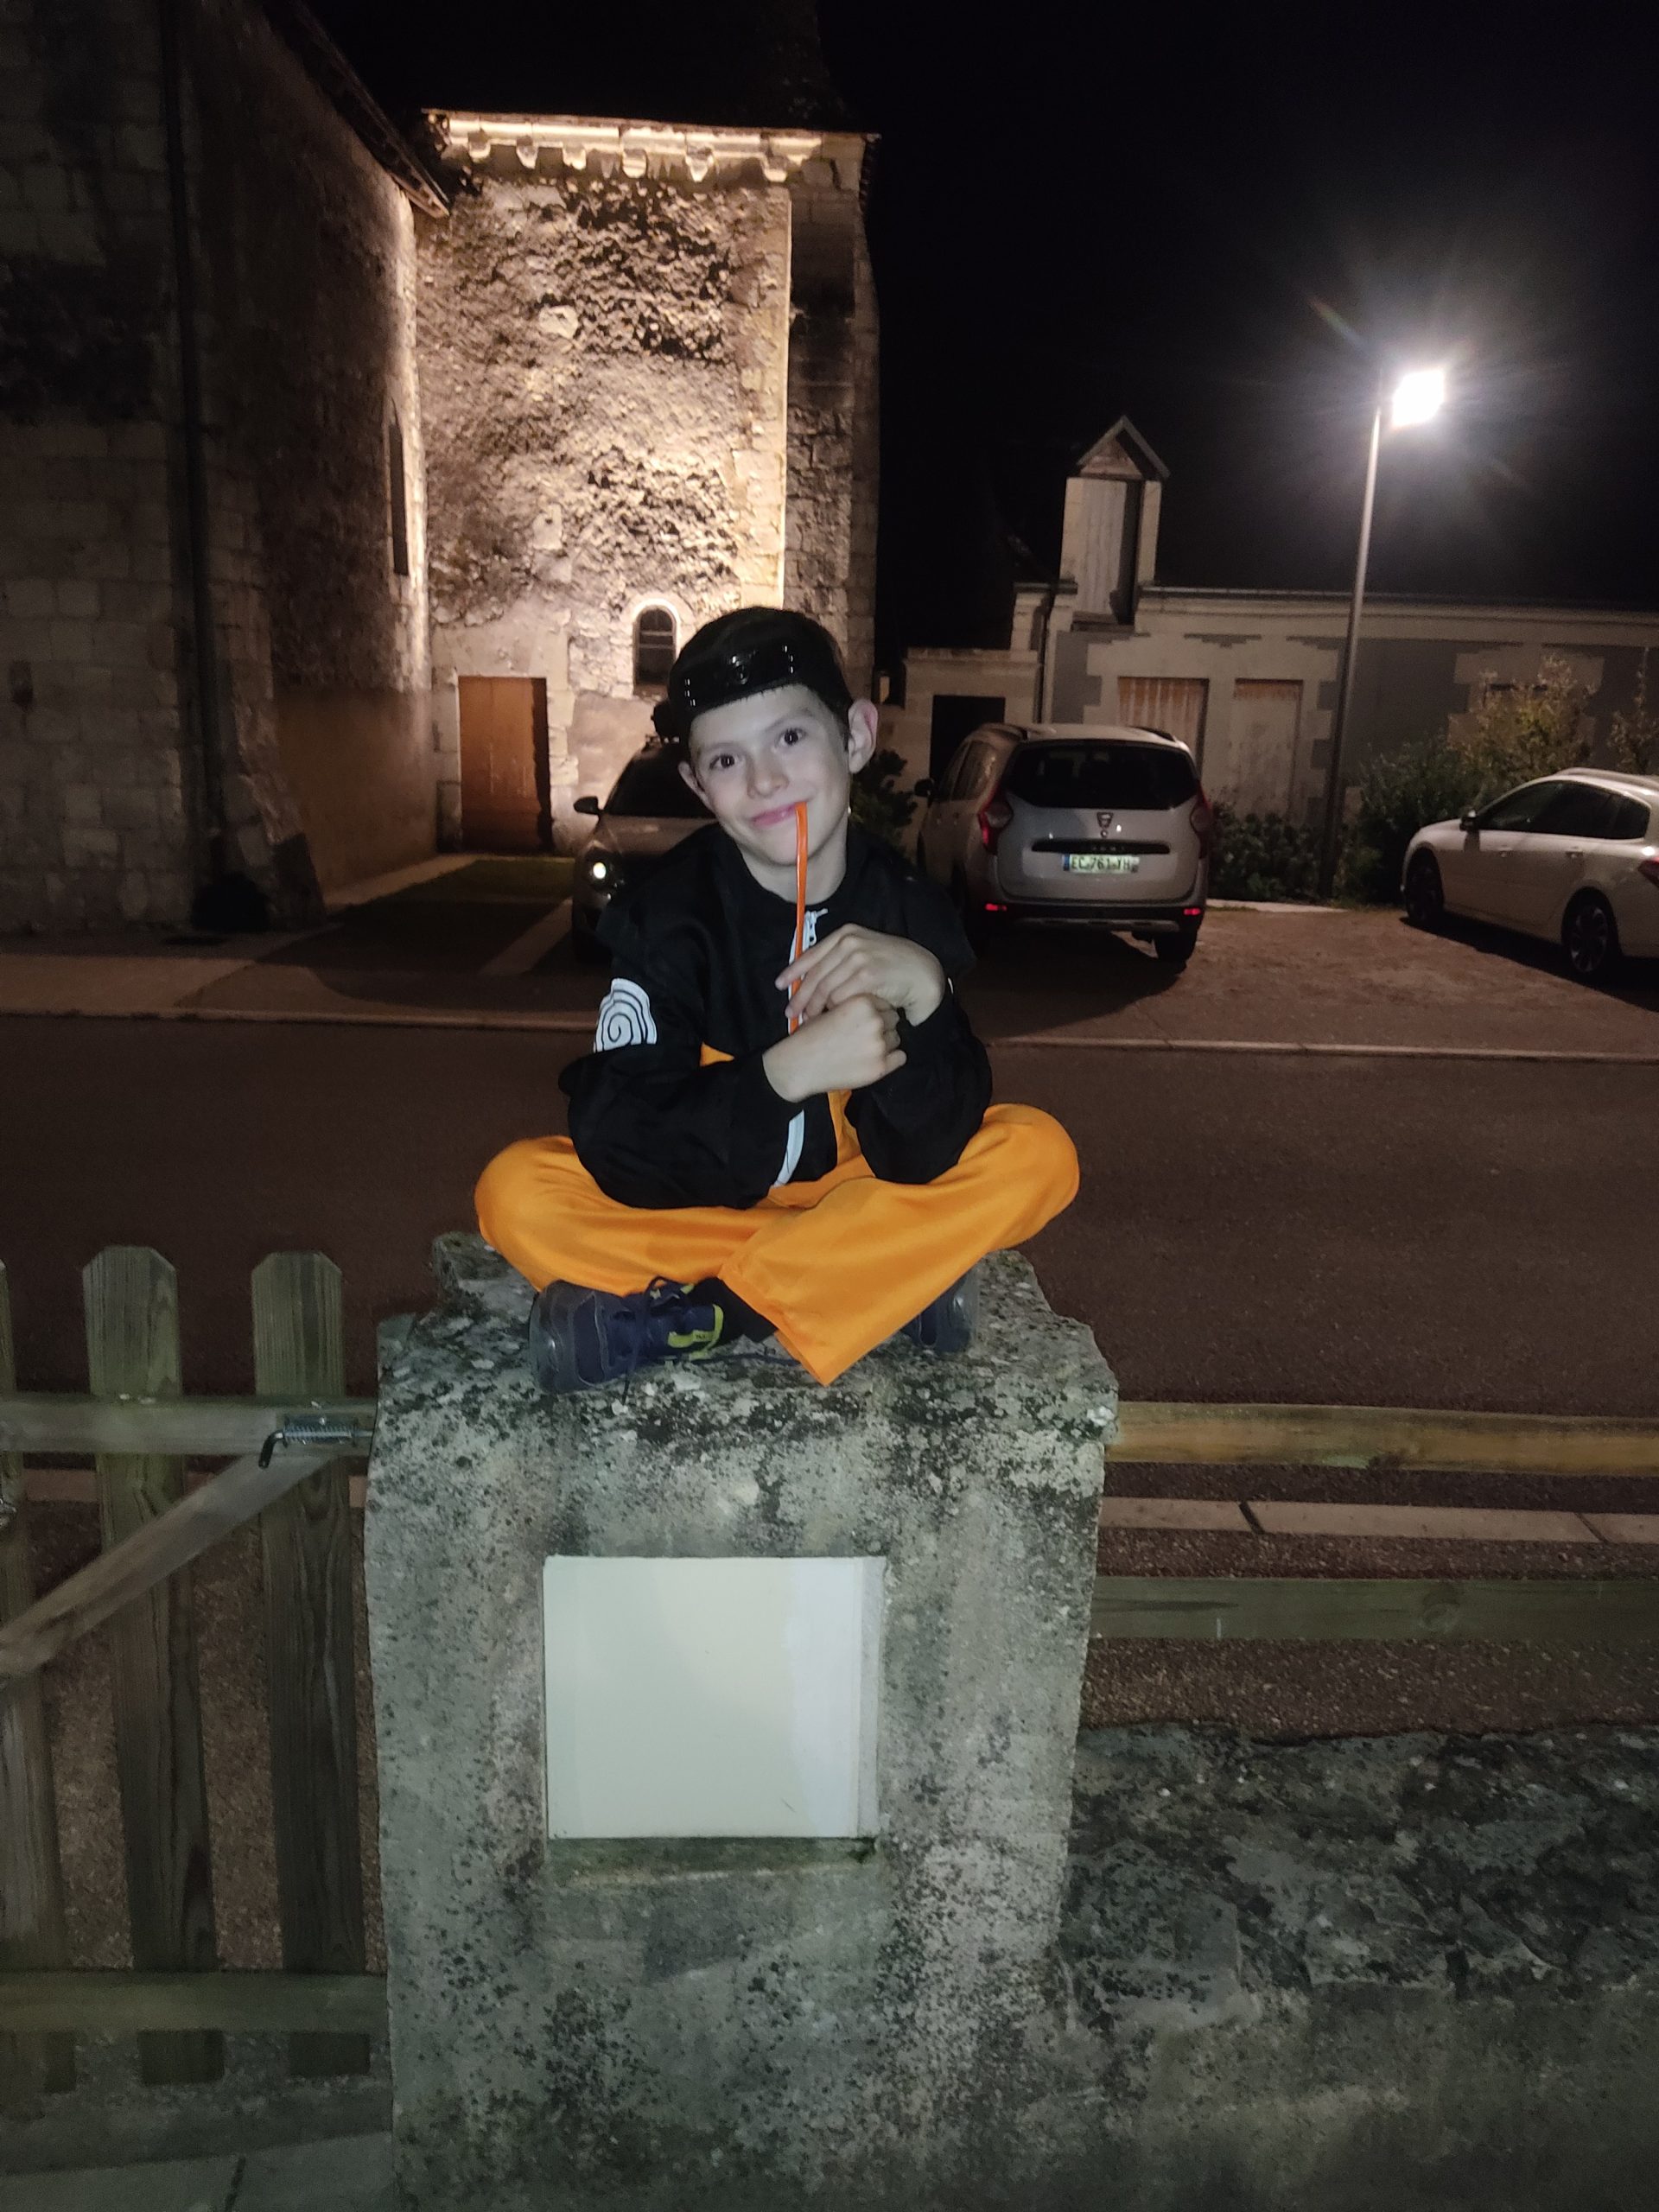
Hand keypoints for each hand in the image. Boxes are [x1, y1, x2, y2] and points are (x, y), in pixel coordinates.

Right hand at [762, 992, 905, 1102]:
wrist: (799, 1064)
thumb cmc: (810, 1036)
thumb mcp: (831, 1007)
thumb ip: (855, 1003)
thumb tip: (875, 1004)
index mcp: (863, 1002)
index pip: (884, 1003)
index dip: (875, 1012)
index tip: (865, 1020)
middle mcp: (875, 1021)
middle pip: (893, 1019)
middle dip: (881, 1025)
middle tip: (865, 1035)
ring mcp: (879, 1045)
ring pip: (896, 1037)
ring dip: (885, 1042)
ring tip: (865, 1048)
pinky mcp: (880, 1066)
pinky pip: (900, 1057)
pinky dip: (891, 1058)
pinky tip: (875, 1058)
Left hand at [776, 925, 944, 1027]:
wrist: (922, 973)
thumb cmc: (892, 967)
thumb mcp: (863, 953)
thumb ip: (839, 960)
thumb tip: (811, 979)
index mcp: (846, 934)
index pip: (811, 954)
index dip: (793, 972)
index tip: (780, 985)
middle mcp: (850, 943)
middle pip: (815, 975)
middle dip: (800, 996)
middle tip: (791, 1013)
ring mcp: (859, 958)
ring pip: (825, 989)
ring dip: (814, 1008)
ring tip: (808, 1020)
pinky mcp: (867, 976)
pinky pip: (840, 998)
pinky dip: (832, 1011)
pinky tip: (828, 1019)